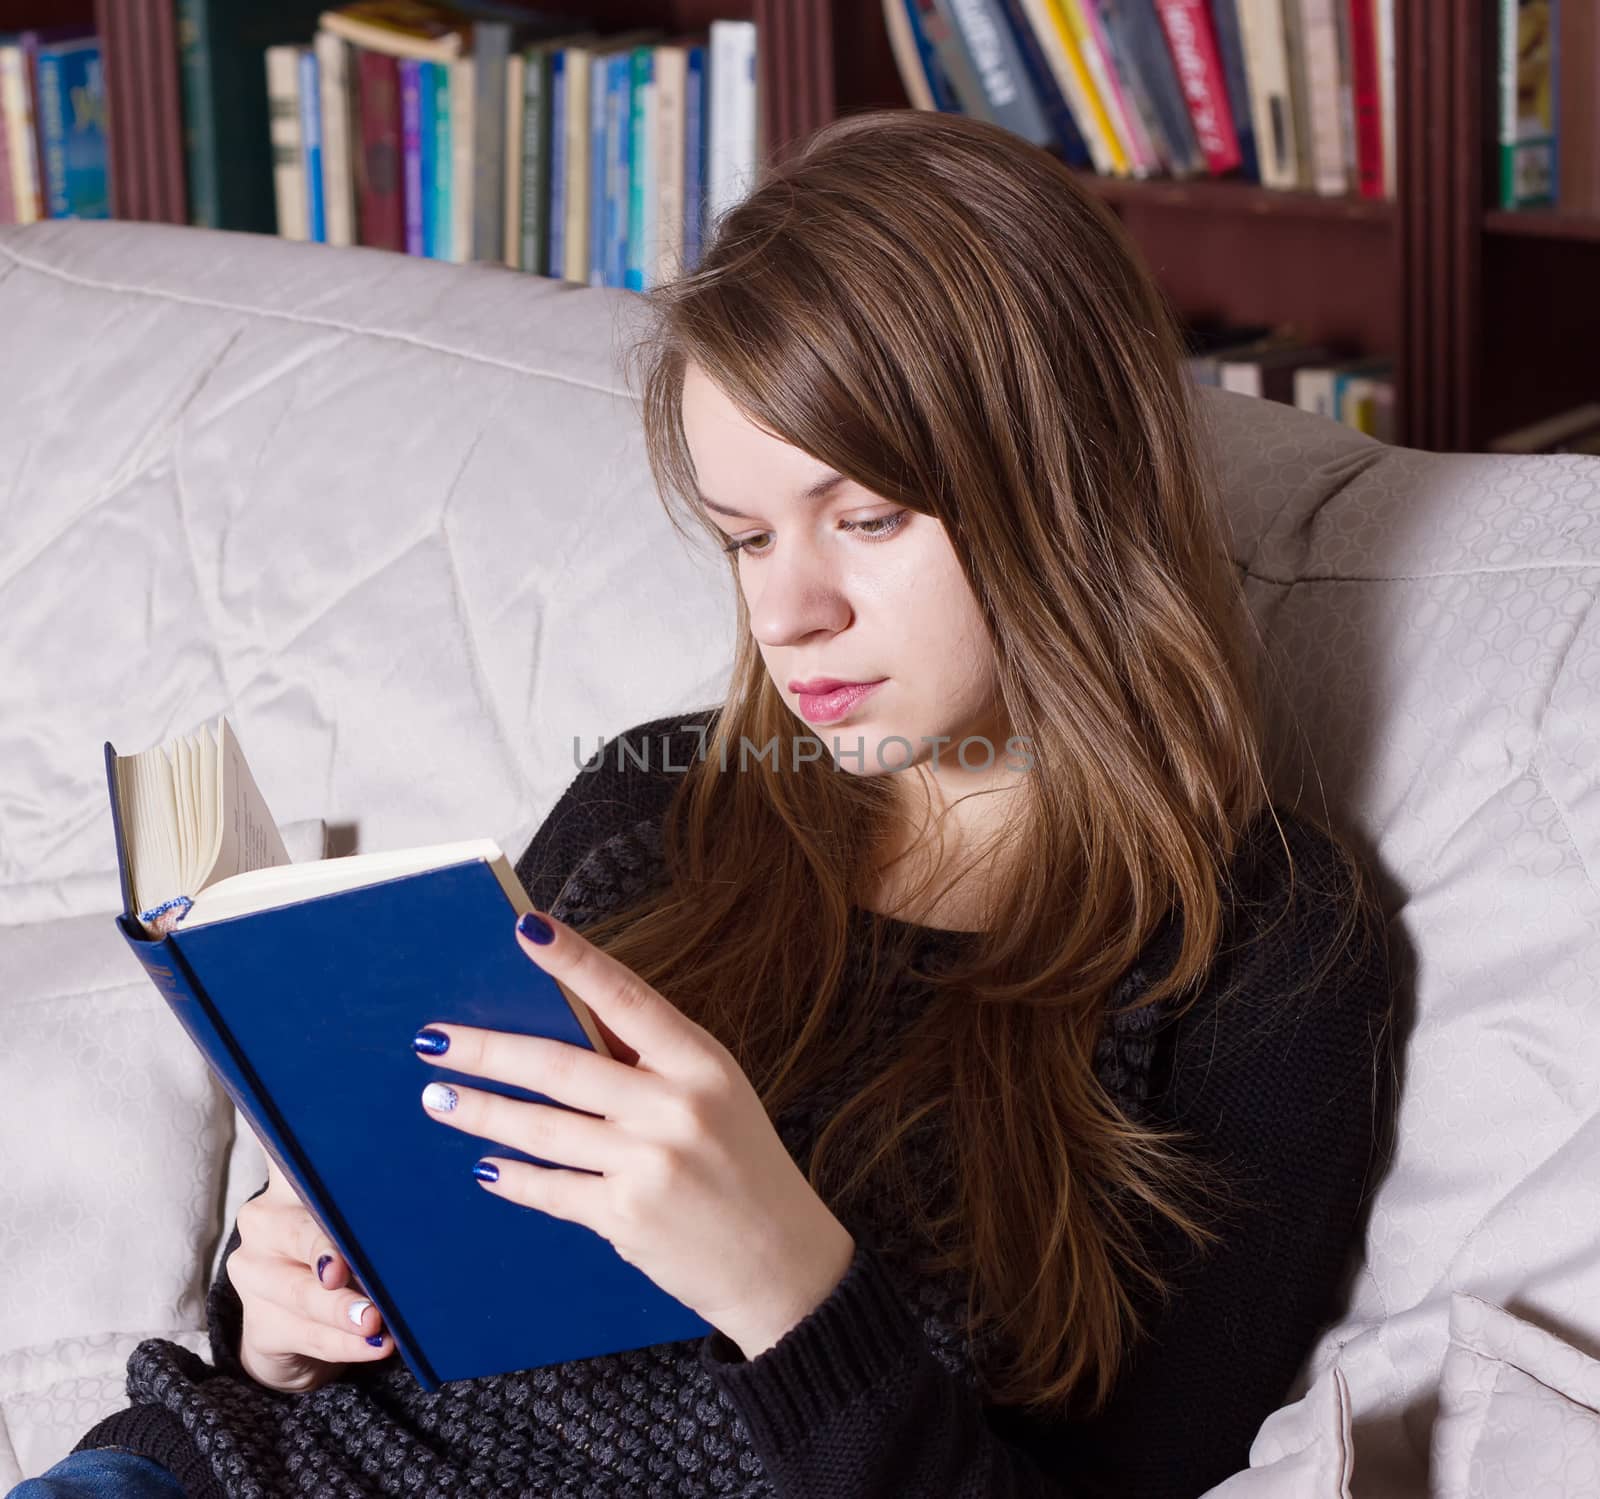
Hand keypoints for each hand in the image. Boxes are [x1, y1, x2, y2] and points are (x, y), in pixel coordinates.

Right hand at [231, 1155, 394, 1391]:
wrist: (306, 1326)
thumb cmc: (353, 1252)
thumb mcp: (368, 1220)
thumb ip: (386, 1201)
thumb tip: (443, 1190)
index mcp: (293, 1180)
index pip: (290, 1146)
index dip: (303, 1139)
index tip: (331, 1134)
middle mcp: (264, 1219)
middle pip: (295, 1230)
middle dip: (324, 1250)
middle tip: (344, 1270)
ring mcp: (254, 1273)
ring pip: (299, 1290)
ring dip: (339, 1309)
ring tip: (374, 1321)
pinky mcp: (259, 1323)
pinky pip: (304, 1332)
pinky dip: (343, 1342)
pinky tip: (371, 1345)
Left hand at [410, 909, 856, 1358]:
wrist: (783, 1262)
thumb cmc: (743, 1163)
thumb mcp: (716, 1093)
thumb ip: (651, 1062)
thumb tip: (565, 1021)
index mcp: (702, 1062)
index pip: (626, 997)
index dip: (574, 961)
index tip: (526, 929)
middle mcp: (675, 1107)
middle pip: (561, 1067)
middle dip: (488, 1051)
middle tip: (434, 1039)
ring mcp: (649, 1164)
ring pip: (543, 1129)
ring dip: (482, 1111)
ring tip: (438, 1097)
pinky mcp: (626, 1217)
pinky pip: (551, 1188)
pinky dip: (512, 1177)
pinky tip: (483, 1166)